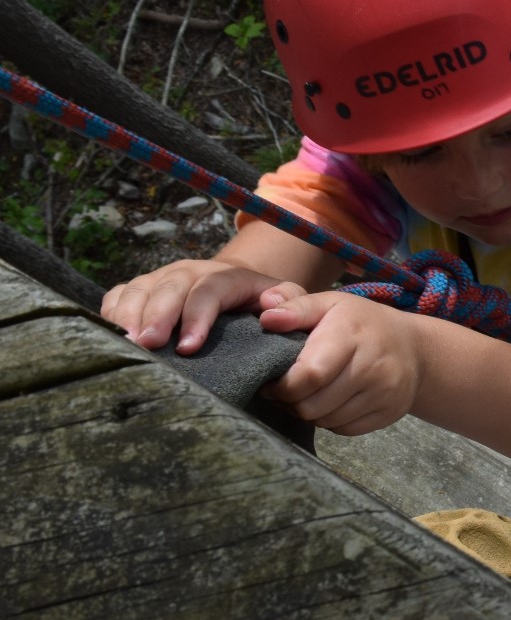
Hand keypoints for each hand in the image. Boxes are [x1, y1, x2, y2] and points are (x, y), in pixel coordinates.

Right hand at [102, 260, 309, 352]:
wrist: (237, 288)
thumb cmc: (263, 303)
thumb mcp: (287, 298)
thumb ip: (290, 300)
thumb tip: (270, 307)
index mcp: (227, 275)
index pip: (209, 290)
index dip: (196, 316)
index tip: (188, 348)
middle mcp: (189, 271)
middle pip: (168, 288)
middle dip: (156, 317)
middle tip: (147, 346)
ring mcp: (161, 278)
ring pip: (138, 290)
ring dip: (128, 317)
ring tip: (126, 345)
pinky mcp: (140, 288)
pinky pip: (117, 296)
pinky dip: (110, 314)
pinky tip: (111, 337)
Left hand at [259, 292, 423, 435]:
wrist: (414, 348)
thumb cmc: (362, 323)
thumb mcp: (331, 303)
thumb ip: (296, 306)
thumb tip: (266, 316)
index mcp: (351, 335)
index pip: (309, 375)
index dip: (283, 386)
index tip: (271, 384)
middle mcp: (372, 366)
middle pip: (313, 405)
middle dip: (290, 403)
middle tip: (284, 393)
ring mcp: (384, 393)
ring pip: (326, 421)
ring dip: (307, 413)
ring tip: (304, 397)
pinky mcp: (388, 413)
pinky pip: (344, 430)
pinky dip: (329, 421)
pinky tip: (328, 404)